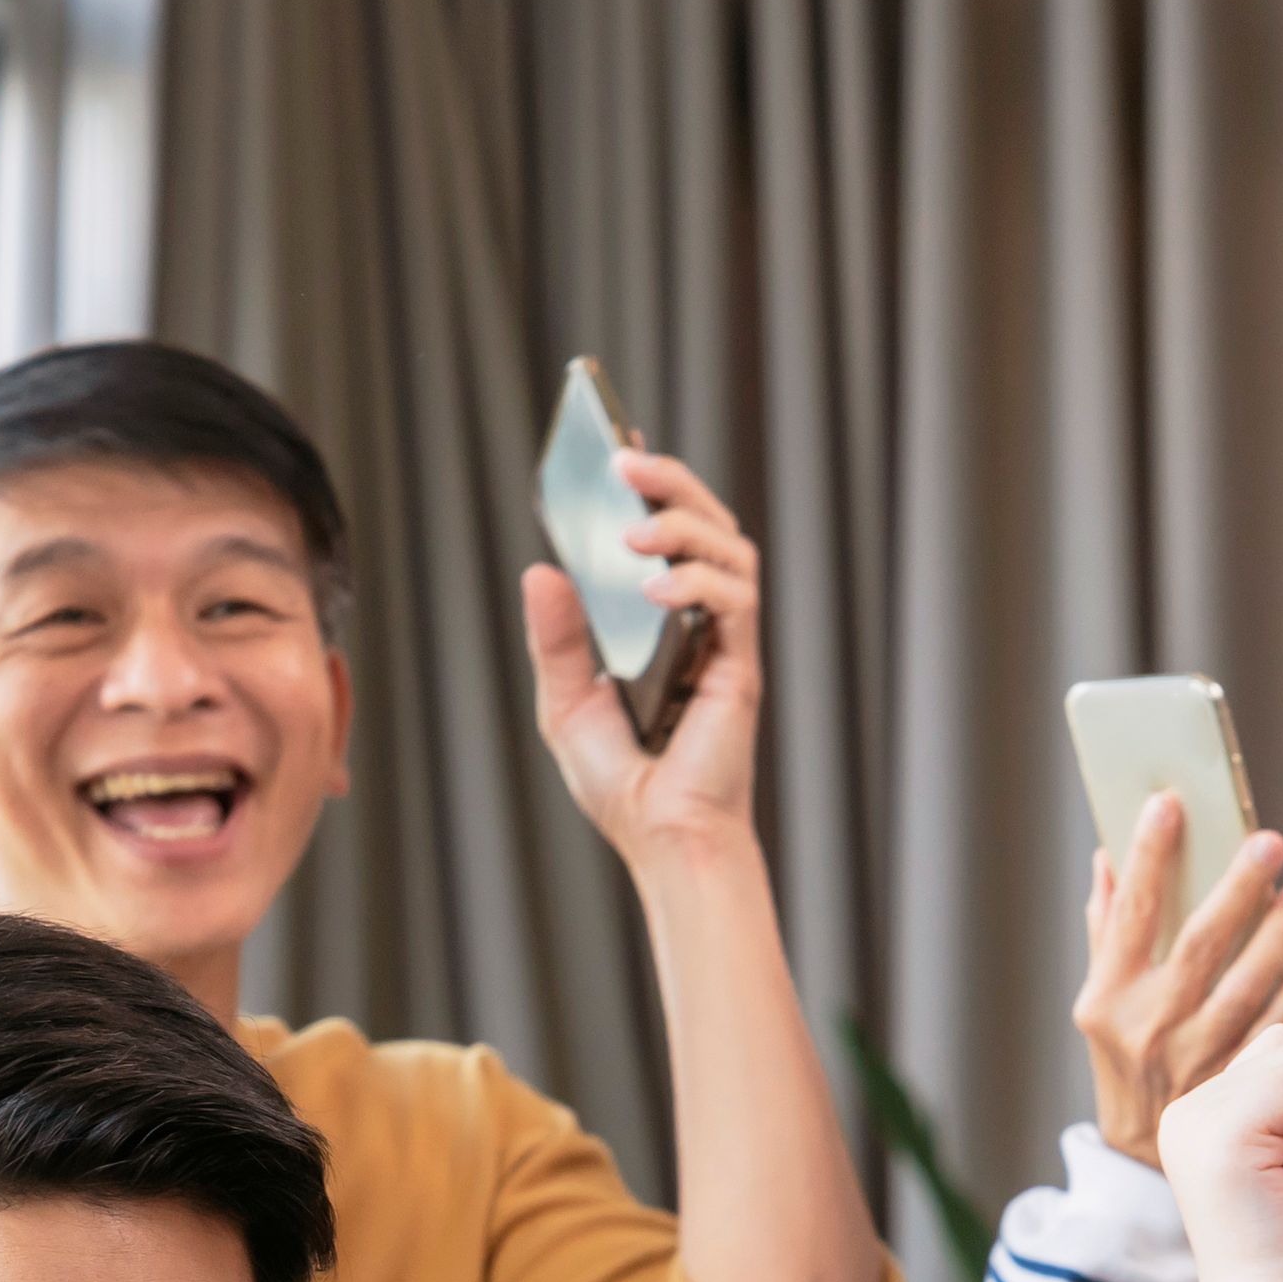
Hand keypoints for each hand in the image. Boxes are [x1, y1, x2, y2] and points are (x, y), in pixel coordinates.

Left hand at [524, 442, 765, 865]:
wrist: (662, 839)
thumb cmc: (622, 782)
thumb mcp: (566, 701)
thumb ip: (556, 638)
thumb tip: (541, 568)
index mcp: (659, 619)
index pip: (662, 532)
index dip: (648, 483)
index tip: (618, 442)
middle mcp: (699, 620)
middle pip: (705, 521)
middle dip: (669, 483)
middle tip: (626, 463)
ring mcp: (724, 640)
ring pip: (729, 547)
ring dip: (684, 525)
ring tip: (636, 533)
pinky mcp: (741, 667)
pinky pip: (735, 600)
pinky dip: (698, 583)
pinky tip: (657, 592)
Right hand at [1075, 798, 1282, 1155]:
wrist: (1141, 1161)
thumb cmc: (1125, 1062)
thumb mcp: (1102, 1002)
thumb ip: (1107, 932)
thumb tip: (1107, 861)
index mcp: (1106, 998)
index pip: (1131, 913)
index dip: (1150, 855)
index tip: (1170, 801)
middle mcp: (1146, 1028)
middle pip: (1200, 942)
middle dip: (1238, 886)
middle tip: (1270, 842)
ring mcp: (1192, 1061)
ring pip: (1245, 986)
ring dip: (1277, 938)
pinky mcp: (1232, 1088)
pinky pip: (1271, 1033)